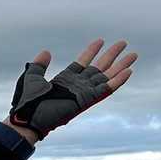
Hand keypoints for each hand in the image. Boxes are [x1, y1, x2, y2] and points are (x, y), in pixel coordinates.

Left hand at [8, 39, 137, 140]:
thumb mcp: (32, 77)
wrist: (28, 118)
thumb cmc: (27, 102)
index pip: (82, 62)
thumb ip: (39, 64)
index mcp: (65, 79)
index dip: (91, 51)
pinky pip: (106, 89)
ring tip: (133, 55)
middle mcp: (77, 85)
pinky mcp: (87, 100)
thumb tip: (46, 52)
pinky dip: (117, 81)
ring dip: (120, 66)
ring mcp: (84, 92)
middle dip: (111, 55)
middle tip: (124, 43)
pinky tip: (129, 71)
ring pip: (106, 76)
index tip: (100, 40)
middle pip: (99, 67)